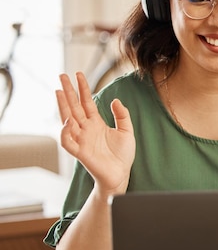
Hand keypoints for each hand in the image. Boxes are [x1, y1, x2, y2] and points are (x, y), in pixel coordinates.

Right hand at [56, 72, 135, 194]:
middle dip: (68, 92)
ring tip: (59, 92)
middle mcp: (86, 129)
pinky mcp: (80, 152)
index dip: (83, 88)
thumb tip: (115, 100)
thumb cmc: (122, 155)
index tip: (79, 74)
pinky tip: (68, 122)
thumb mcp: (126, 131)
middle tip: (62, 76)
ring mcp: (82, 140)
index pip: (86, 102)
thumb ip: (122, 115)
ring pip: (67, 120)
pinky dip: (65, 133)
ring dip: (62, 106)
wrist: (121, 174)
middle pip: (74, 107)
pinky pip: (68, 142)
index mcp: (96, 123)